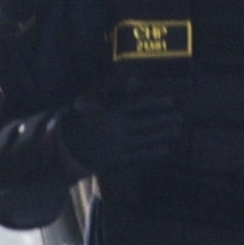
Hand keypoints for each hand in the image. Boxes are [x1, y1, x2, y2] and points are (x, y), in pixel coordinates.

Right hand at [59, 81, 187, 175]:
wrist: (63, 151)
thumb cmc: (74, 126)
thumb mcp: (85, 107)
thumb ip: (103, 96)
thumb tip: (117, 86)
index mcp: (110, 114)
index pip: (139, 106)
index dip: (156, 103)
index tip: (171, 100)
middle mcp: (117, 129)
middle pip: (147, 122)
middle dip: (165, 119)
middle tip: (180, 116)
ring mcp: (118, 144)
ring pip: (146, 138)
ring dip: (164, 134)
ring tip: (177, 130)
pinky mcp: (117, 158)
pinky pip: (139, 155)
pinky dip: (153, 152)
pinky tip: (165, 149)